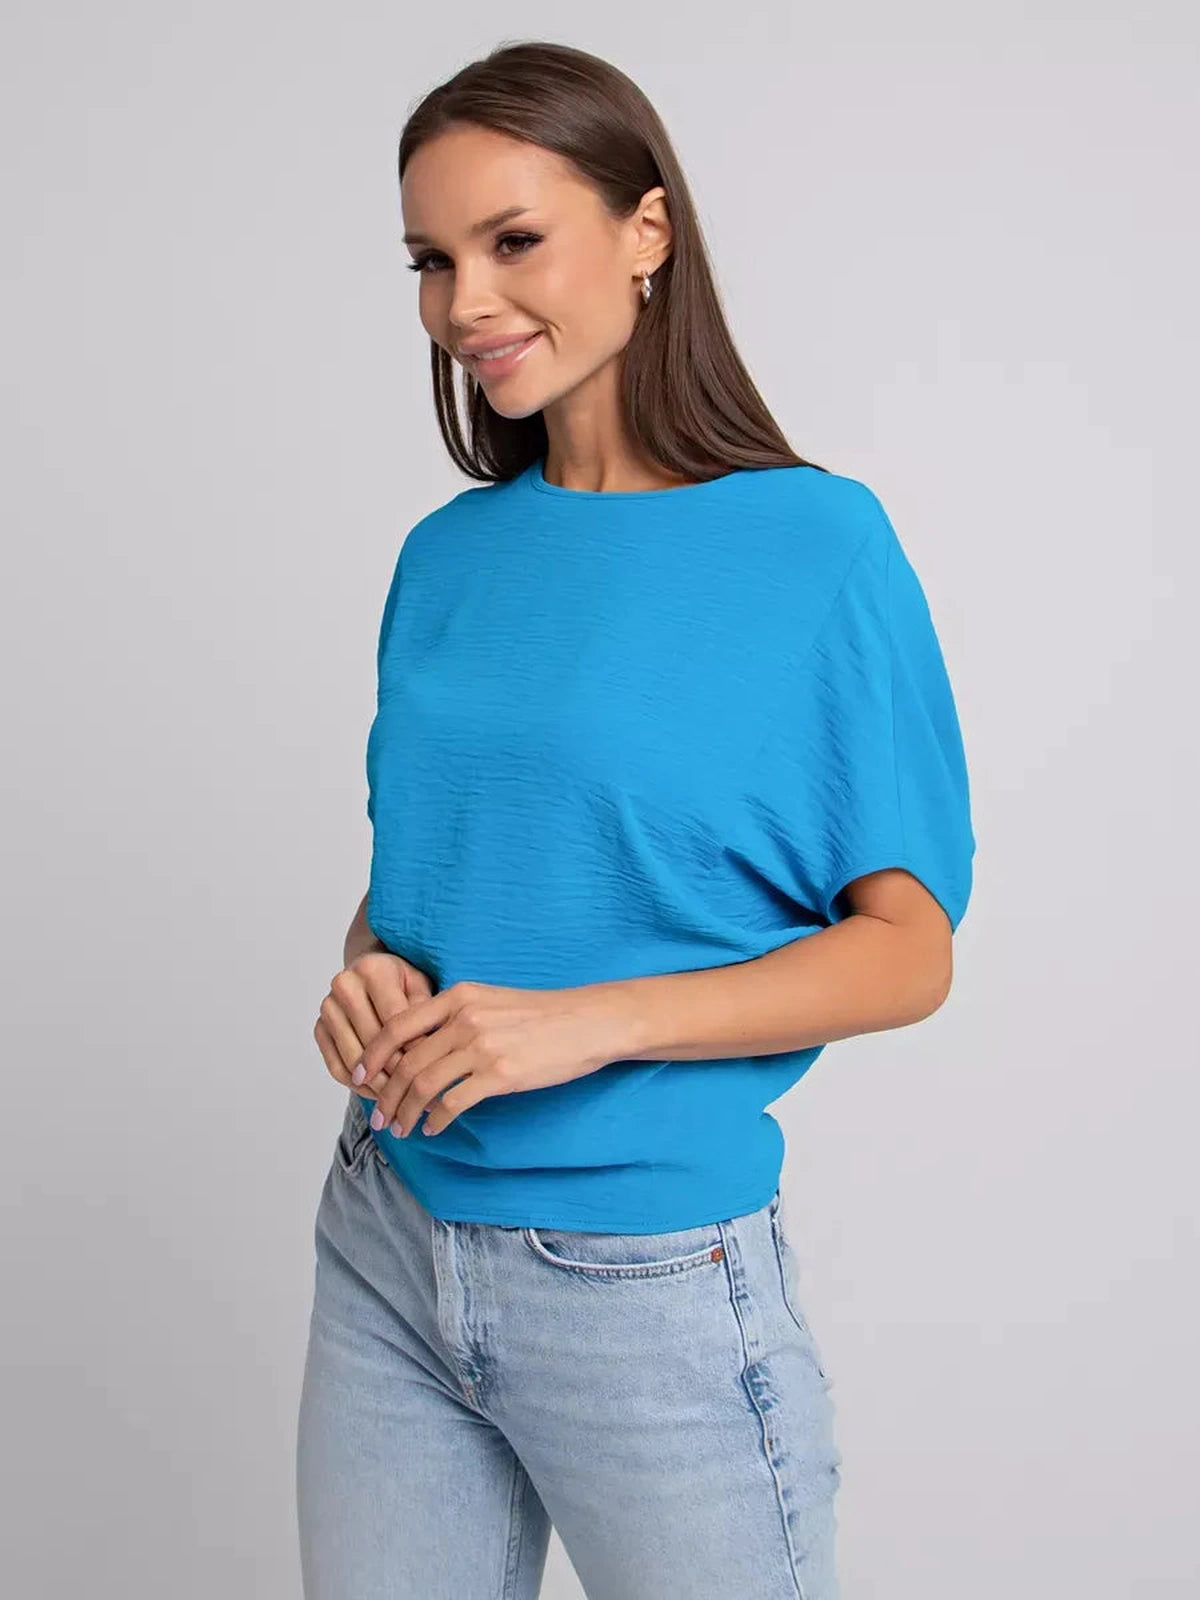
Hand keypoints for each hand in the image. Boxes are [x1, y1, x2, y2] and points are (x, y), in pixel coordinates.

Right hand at [314, 952, 435, 1100]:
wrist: (373, 975)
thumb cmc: (403, 984)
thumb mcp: (421, 987)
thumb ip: (425, 1012)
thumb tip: (428, 1050)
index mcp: (372, 969)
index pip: (394, 1020)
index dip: (415, 1050)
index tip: (433, 1073)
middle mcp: (344, 985)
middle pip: (372, 1041)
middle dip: (397, 1072)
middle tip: (419, 1094)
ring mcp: (328, 1008)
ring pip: (353, 1059)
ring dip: (377, 1085)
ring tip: (401, 1101)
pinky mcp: (319, 1029)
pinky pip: (337, 1067)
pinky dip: (358, 1087)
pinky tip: (379, 1096)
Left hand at [353, 980, 625, 1138]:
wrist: (588, 1021)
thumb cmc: (543, 1015)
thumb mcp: (491, 1001)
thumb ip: (456, 1015)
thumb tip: (422, 1045)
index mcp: (458, 996)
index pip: (398, 1025)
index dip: (372, 1054)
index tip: (358, 1076)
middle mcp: (464, 1018)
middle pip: (406, 1061)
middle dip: (386, 1094)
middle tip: (380, 1117)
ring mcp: (482, 1046)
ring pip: (424, 1084)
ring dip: (407, 1112)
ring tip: (401, 1129)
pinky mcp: (501, 1074)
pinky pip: (454, 1102)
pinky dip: (436, 1120)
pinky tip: (434, 1129)